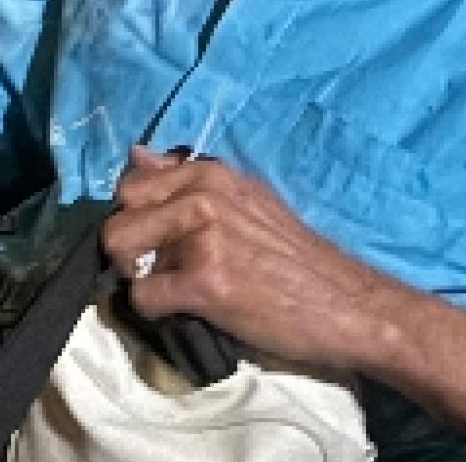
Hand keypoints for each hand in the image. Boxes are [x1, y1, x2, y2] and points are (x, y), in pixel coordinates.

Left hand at [101, 149, 398, 375]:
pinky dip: (155, 310)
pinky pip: (141, 296)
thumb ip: (187, 178)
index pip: (132, 181)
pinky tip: (185, 311)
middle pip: (117, 213)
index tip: (156, 238)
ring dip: (136, 275)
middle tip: (157, 267)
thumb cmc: (297, 258)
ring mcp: (203, 237)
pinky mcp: (206, 282)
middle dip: (127, 244)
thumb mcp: (246, 200)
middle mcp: (202, 196)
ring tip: (171, 288)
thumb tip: (137, 154)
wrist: (348, 305)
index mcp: (210, 174)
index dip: (137, 214)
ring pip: (118, 248)